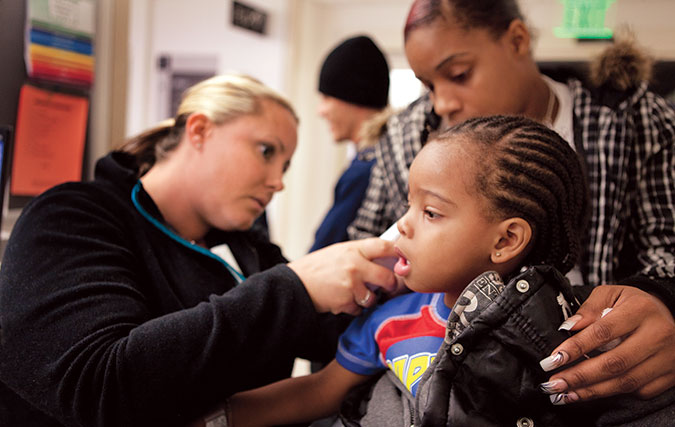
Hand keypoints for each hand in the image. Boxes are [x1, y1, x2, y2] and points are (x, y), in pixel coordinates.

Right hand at [288, 238, 396, 314]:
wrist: (295, 284)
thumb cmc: (316, 268)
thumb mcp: (338, 252)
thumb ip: (359, 255)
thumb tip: (383, 260)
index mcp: (353, 249)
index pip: (384, 247)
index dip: (397, 253)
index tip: (402, 260)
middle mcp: (354, 265)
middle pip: (387, 276)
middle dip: (391, 284)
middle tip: (389, 286)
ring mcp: (351, 284)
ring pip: (373, 297)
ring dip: (368, 299)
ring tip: (356, 294)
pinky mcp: (345, 301)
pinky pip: (359, 309)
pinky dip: (354, 308)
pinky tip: (343, 300)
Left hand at [539, 285, 674, 403]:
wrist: (670, 314)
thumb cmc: (634, 304)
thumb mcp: (611, 294)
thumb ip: (589, 309)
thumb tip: (568, 328)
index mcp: (640, 310)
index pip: (603, 332)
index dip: (575, 348)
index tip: (553, 359)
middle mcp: (658, 335)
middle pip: (614, 363)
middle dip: (579, 376)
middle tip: (553, 383)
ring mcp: (667, 358)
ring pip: (625, 382)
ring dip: (590, 391)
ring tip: (564, 394)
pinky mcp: (669, 376)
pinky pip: (638, 391)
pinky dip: (609, 394)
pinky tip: (587, 394)